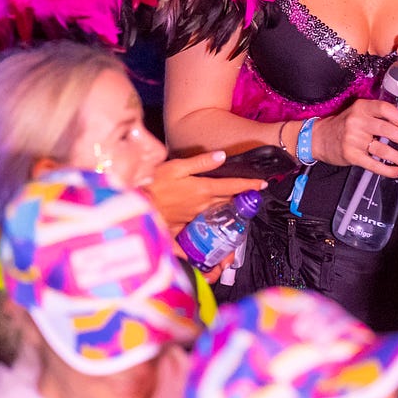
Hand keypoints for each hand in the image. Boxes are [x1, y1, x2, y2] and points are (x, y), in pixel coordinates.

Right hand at [145, 150, 266, 229]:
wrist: (133, 203)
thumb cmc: (153, 182)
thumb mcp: (176, 165)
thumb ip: (201, 162)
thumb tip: (222, 156)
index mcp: (202, 189)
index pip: (232, 186)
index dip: (249, 185)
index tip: (263, 185)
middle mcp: (201, 206)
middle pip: (227, 203)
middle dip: (241, 200)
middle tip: (253, 198)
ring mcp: (192, 219)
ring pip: (217, 217)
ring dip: (229, 214)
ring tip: (239, 213)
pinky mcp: (181, 229)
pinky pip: (199, 234)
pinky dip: (208, 237)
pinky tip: (214, 241)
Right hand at [313, 98, 397, 177]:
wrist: (319, 138)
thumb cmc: (344, 125)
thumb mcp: (360, 114)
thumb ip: (381, 117)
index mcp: (362, 107)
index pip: (385, 109)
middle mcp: (357, 121)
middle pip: (387, 130)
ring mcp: (353, 139)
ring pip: (383, 150)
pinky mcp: (351, 156)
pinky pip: (374, 165)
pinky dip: (389, 170)